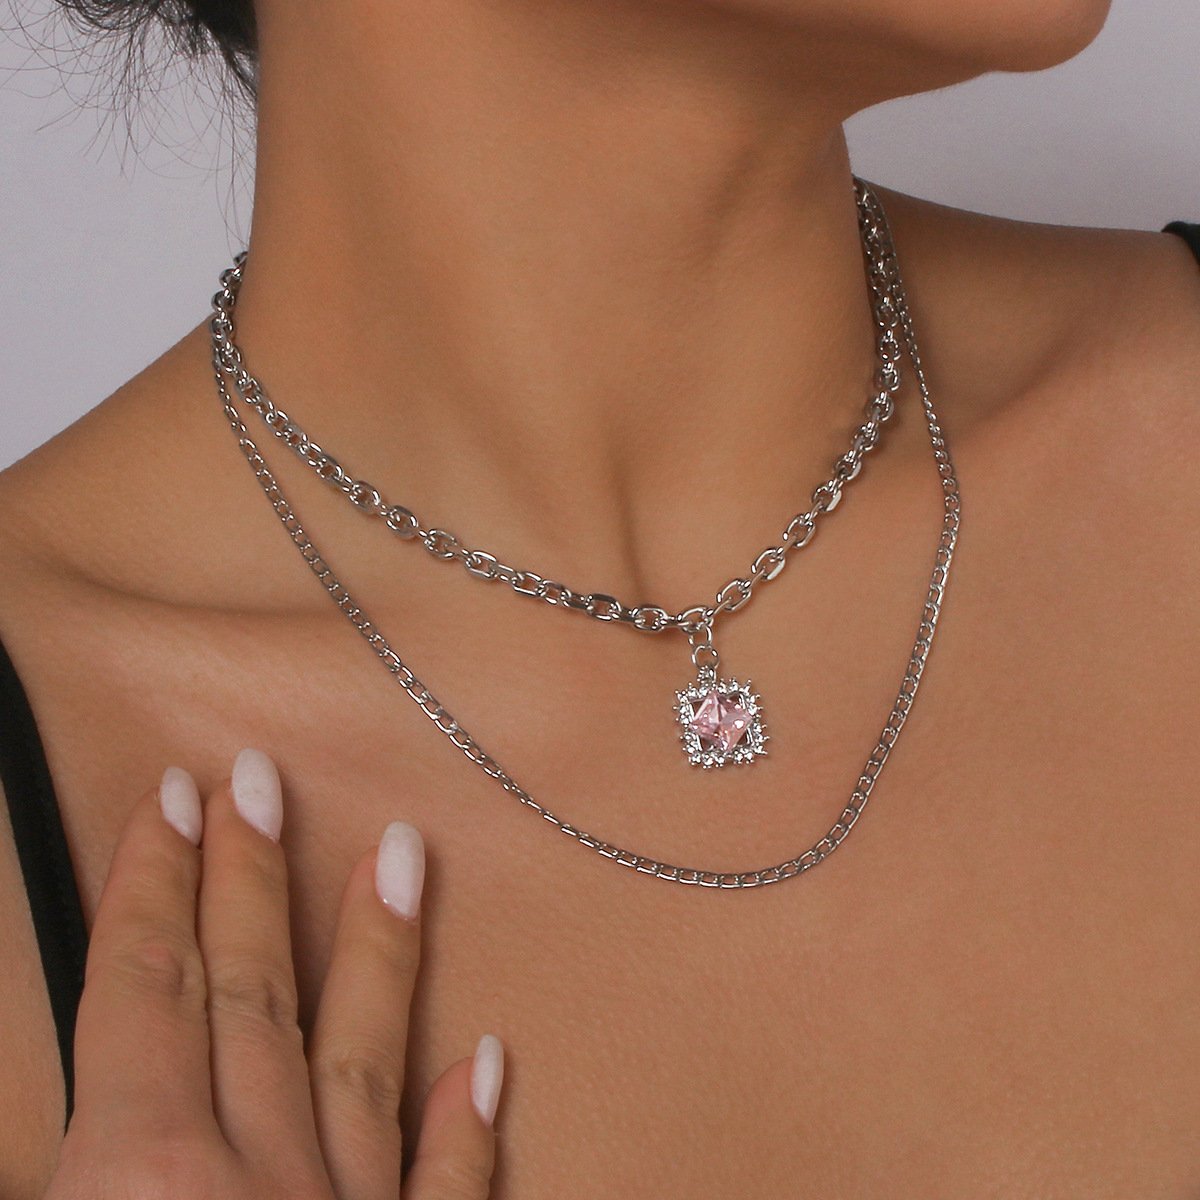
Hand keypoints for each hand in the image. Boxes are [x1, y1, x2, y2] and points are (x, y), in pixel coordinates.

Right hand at [44, 748, 503, 1198]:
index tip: (172, 796)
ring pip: (361, 1061)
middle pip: (249, 994)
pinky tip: (484, 1061)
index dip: (151, 884)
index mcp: (144, 1179)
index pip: (143, 991)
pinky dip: (464, 1129)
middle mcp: (257, 1179)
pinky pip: (445, 1192)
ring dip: (376, 948)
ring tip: (400, 850)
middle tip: (260, 778)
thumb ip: (48, 1169)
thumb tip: (74, 1119)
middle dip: (248, 876)